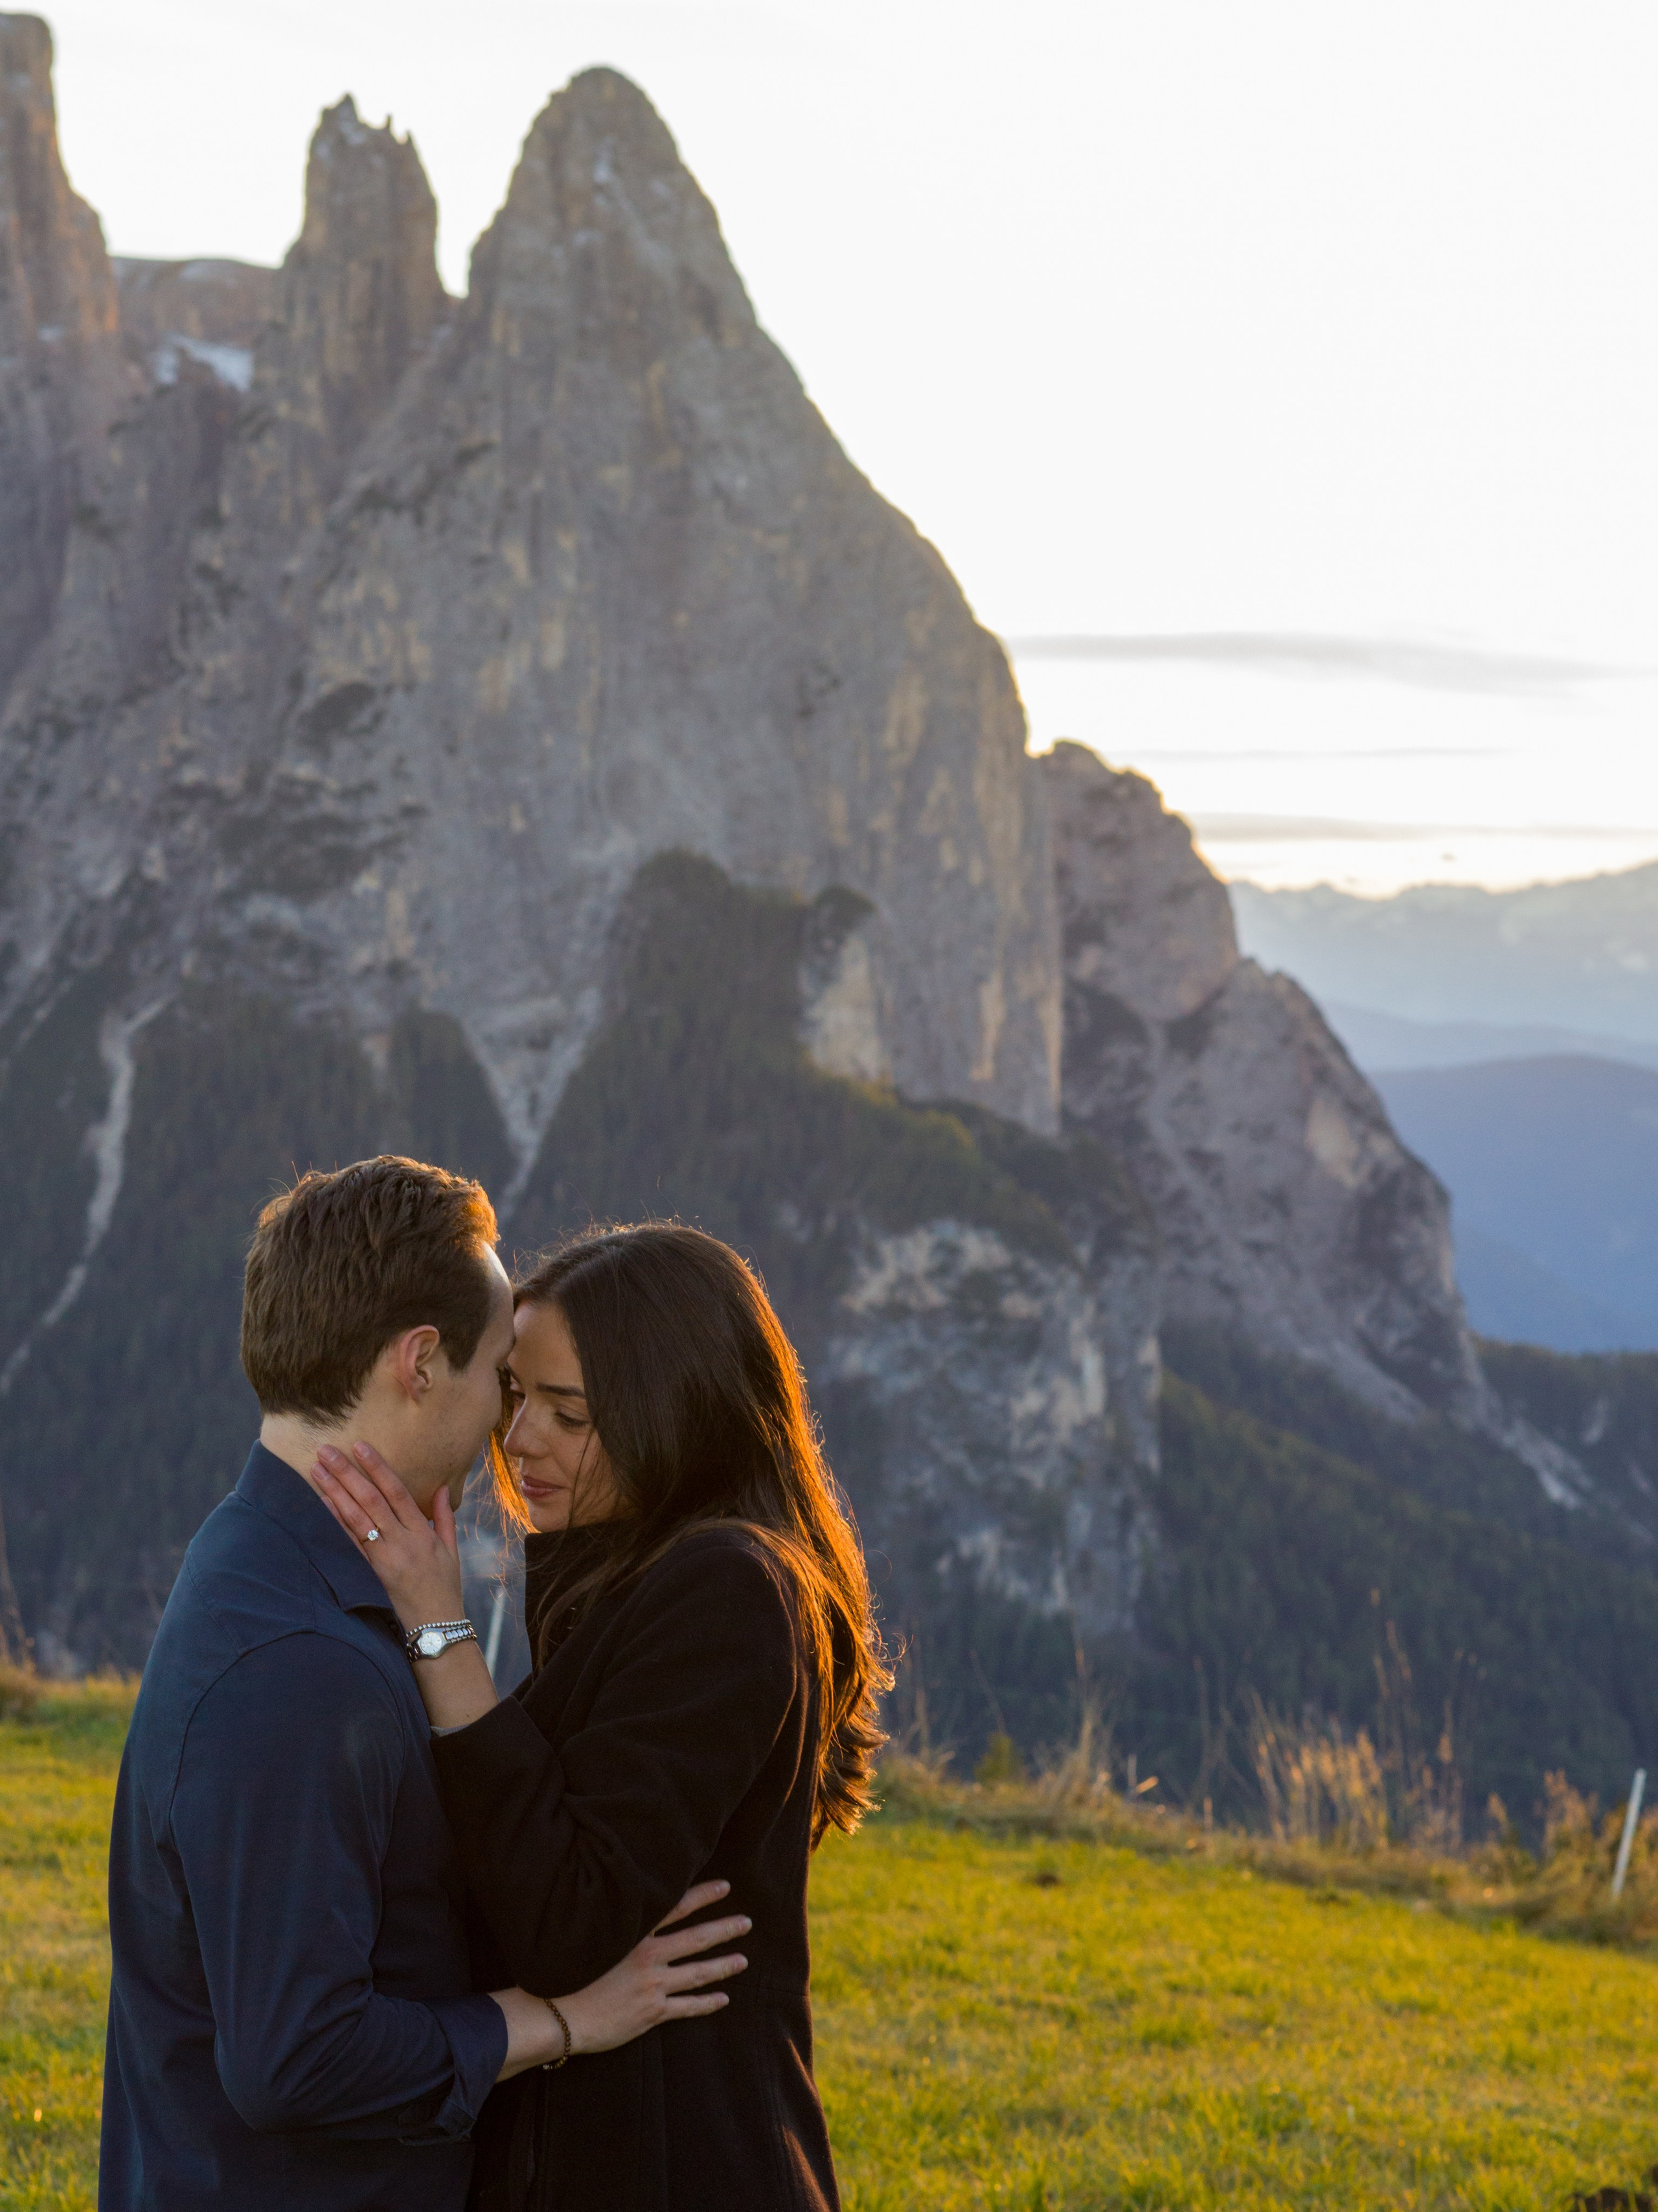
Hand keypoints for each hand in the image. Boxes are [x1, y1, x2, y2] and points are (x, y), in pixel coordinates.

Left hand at [311, 1441, 464, 1632]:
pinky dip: (335, 1522)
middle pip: (371, 1500)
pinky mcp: (370, 1573)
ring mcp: (384, 1558)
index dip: (378, 1467)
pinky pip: (350, 1544)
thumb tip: (440, 1487)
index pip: (397, 1492)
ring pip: (356, 1518)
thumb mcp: (451, 1550)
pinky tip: (323, 1503)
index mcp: (421, 1532)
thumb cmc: (445, 1587)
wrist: (435, 1627)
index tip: (361, 1446)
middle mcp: (401, 1541)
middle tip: (327, 1449)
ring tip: (318, 1469)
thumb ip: (444, 1517)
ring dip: (335, 1491)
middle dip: (347, 1472)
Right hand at [492, 1881, 750, 2077]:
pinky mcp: (651, 2012)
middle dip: (724, 1929)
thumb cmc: (567, 1971)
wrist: (557, 2013)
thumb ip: (618, 1924)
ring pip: (698, 1972)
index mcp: (634, 1933)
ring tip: (743, 1960)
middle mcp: (648, 1955)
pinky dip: (707, 2003)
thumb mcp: (594, 1936)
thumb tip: (633, 1909)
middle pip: (696, 1938)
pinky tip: (723, 1999)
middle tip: (747, 1922)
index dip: (703, 1895)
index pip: (677, 1906)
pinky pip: (687, 2007)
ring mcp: (652, 1985)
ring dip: (723, 1965)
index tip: (725, 1886)